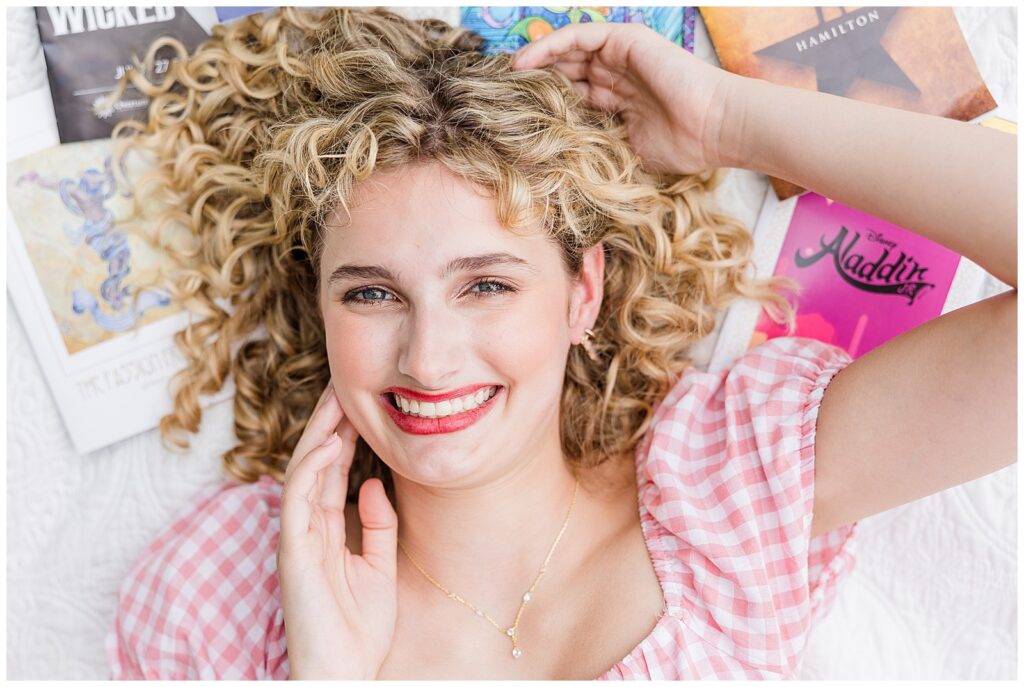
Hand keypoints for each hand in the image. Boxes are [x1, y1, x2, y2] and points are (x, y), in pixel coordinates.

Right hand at [277, 384, 398, 679]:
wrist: (344, 673)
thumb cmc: (360, 628)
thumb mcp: (379, 566)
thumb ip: (378, 524)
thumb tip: (376, 483)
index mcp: (326, 529)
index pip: (331, 470)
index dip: (343, 434)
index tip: (361, 401)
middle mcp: (307, 527)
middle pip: (314, 462)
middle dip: (330, 422)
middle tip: (346, 382)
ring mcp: (298, 537)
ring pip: (303, 471)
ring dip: (320, 433)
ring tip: (339, 398)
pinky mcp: (293, 551)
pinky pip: (299, 500)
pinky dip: (312, 468)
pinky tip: (330, 442)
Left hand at [511, 22, 739, 174]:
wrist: (714, 127)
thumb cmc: (682, 147)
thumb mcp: (625, 152)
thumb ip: (596, 147)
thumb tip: (559, 169)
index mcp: (617, 103)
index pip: (570, 98)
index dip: (541, 105)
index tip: (510, 119)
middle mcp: (616, 76)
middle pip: (563, 73)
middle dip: (531, 83)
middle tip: (497, 95)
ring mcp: (620, 56)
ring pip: (566, 53)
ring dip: (533, 63)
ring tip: (503, 77)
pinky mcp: (624, 39)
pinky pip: (578, 37)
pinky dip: (549, 46)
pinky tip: (525, 62)